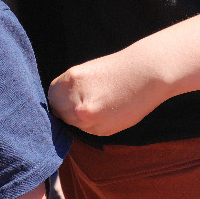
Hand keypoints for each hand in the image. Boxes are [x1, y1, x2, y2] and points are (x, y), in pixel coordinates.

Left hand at [47, 54, 166, 137]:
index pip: (52, 98)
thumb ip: (70, 90)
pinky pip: (90, 131)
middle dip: (69, 109)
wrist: (147, 73)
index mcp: (70, 82)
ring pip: (75, 124)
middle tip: (87, 99)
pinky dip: (96, 123)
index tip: (69, 96)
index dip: (60, 98)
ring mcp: (90, 120)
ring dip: (82, 118)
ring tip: (101, 102)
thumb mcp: (86, 72)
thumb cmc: (118, 68)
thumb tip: (58, 107)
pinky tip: (109, 109)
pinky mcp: (102, 130)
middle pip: (61, 114)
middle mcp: (76, 104)